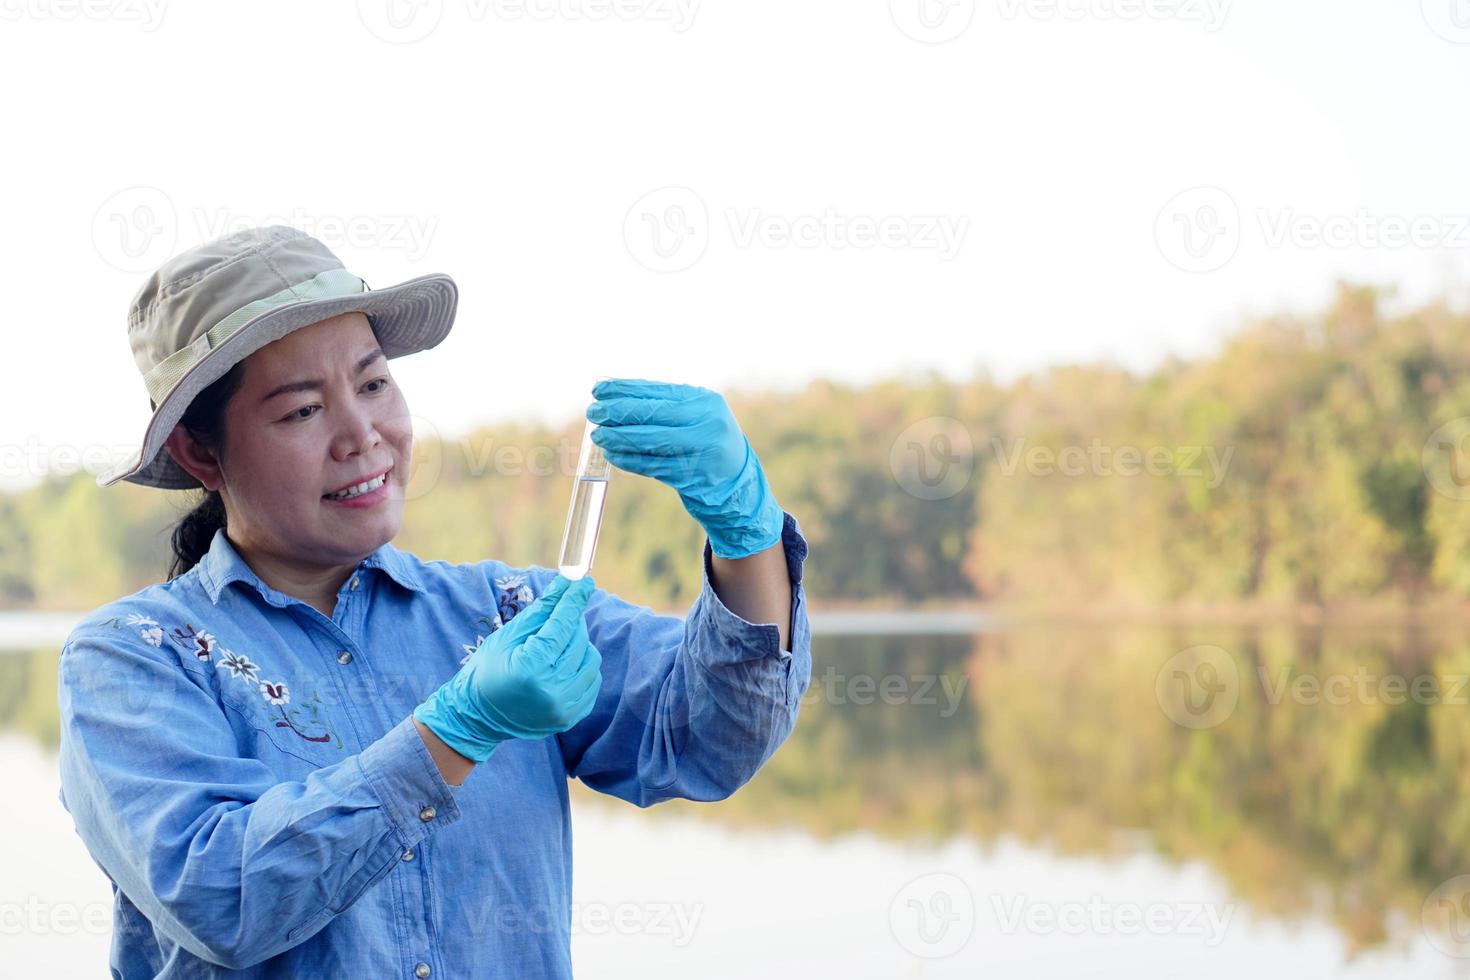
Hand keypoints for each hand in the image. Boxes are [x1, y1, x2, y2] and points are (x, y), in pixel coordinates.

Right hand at [412, 575, 602, 762]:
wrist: (478, 716)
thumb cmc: (487, 669)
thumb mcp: (507, 636)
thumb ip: (540, 611)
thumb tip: (565, 585)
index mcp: (531, 667)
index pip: (562, 624)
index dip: (574, 599)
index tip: (585, 580)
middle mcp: (551, 690)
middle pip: (578, 640)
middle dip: (572, 620)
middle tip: (563, 611)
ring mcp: (563, 707)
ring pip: (591, 659)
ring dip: (579, 644)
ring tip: (558, 643)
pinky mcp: (571, 718)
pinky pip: (592, 681)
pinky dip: (582, 666)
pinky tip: (563, 663)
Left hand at [585, 378, 783, 558]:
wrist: (738, 482)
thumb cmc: (708, 441)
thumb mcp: (697, 416)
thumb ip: (665, 406)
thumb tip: (615, 397)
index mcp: (705, 401)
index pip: (658, 392)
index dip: (625, 390)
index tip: (599, 390)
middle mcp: (706, 423)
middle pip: (653, 415)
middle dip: (618, 412)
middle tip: (593, 412)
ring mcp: (701, 451)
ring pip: (650, 442)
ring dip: (619, 438)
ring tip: (598, 435)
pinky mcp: (692, 477)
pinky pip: (653, 466)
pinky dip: (629, 460)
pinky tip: (612, 456)